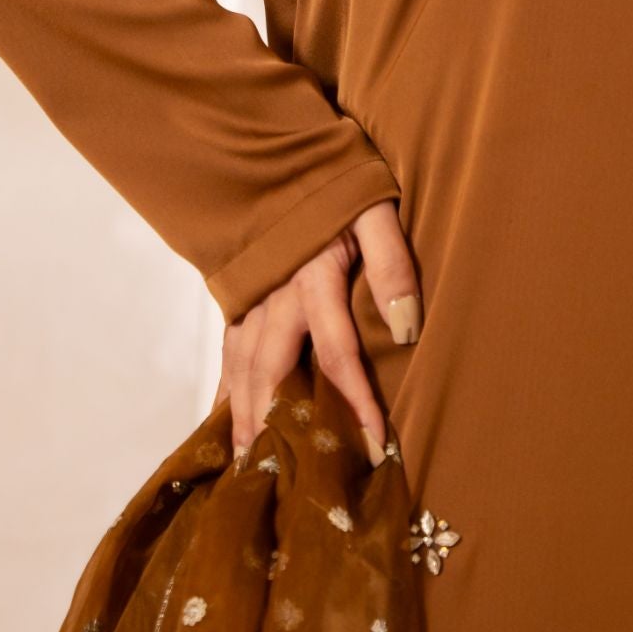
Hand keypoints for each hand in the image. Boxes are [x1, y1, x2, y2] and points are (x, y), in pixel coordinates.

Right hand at [219, 196, 421, 468]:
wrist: (275, 147)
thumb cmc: (335, 181)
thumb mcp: (374, 208)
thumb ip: (391, 263)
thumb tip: (407, 324)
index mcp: (312, 276)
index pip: (335, 353)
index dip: (354, 402)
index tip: (373, 447)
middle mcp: (273, 296)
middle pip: (272, 374)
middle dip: (280, 430)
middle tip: (285, 484)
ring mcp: (248, 299)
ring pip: (240, 370)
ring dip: (245, 420)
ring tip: (250, 471)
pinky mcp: (236, 297)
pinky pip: (227, 354)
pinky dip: (225, 392)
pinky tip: (225, 425)